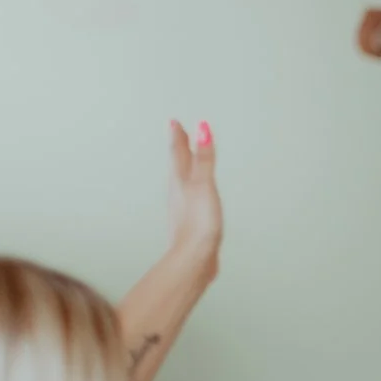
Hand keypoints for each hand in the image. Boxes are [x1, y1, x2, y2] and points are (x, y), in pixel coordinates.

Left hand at [163, 118, 221, 264]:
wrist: (193, 258)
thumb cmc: (198, 224)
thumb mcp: (204, 185)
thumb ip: (205, 158)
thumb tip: (202, 129)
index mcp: (180, 180)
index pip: (178, 152)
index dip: (178, 135)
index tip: (175, 122)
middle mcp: (178, 191)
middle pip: (178, 164)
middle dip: (179, 148)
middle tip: (178, 134)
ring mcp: (183, 207)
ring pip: (182, 180)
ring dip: (184, 167)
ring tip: (186, 160)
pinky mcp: (190, 221)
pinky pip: (190, 197)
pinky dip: (193, 188)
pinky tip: (196, 194)